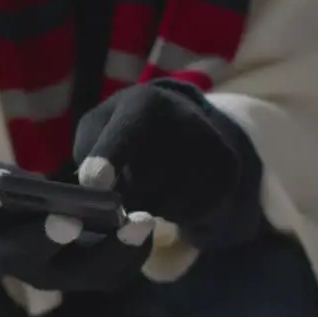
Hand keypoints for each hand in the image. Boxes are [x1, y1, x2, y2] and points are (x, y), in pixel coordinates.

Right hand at [0, 162, 154, 291]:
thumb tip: (1, 185)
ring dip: (130, 251)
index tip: (71, 219)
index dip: (48, 235)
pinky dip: (134, 251)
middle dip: (112, 247)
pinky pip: (116, 272)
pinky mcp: (84, 275)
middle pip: (80, 271)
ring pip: (105, 276)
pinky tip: (145, 225)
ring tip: (147, 220)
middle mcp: (38, 274)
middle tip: (139, 220)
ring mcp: (64, 278)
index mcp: (8, 252)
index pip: (29, 249)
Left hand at [73, 80, 240, 232]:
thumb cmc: (124, 128)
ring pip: (165, 204)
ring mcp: (211, 146)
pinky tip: (171, 192)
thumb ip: (89, 153)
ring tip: (149, 183)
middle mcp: (184, 118)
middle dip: (122, 197)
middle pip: (142, 182)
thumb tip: (95, 188)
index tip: (93, 183)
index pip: (125, 133)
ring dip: (147, 208)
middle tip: (120, 185)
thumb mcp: (98, 127)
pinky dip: (173, 213)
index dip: (107, 159)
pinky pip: (190, 214)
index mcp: (144, 102)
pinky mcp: (228, 172)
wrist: (183, 122)